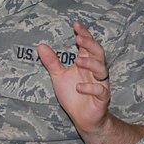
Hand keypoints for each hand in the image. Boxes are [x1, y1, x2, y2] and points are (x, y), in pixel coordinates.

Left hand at [40, 21, 110, 135]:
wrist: (84, 119)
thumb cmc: (73, 95)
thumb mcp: (59, 76)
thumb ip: (52, 62)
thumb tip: (40, 45)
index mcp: (86, 63)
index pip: (88, 45)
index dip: (84, 34)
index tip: (76, 24)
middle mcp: (95, 71)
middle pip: (98, 53)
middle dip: (90, 44)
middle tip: (79, 38)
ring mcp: (100, 84)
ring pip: (102, 69)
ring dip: (91, 63)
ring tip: (78, 60)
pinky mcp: (102, 98)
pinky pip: (100, 90)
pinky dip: (91, 87)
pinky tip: (79, 87)